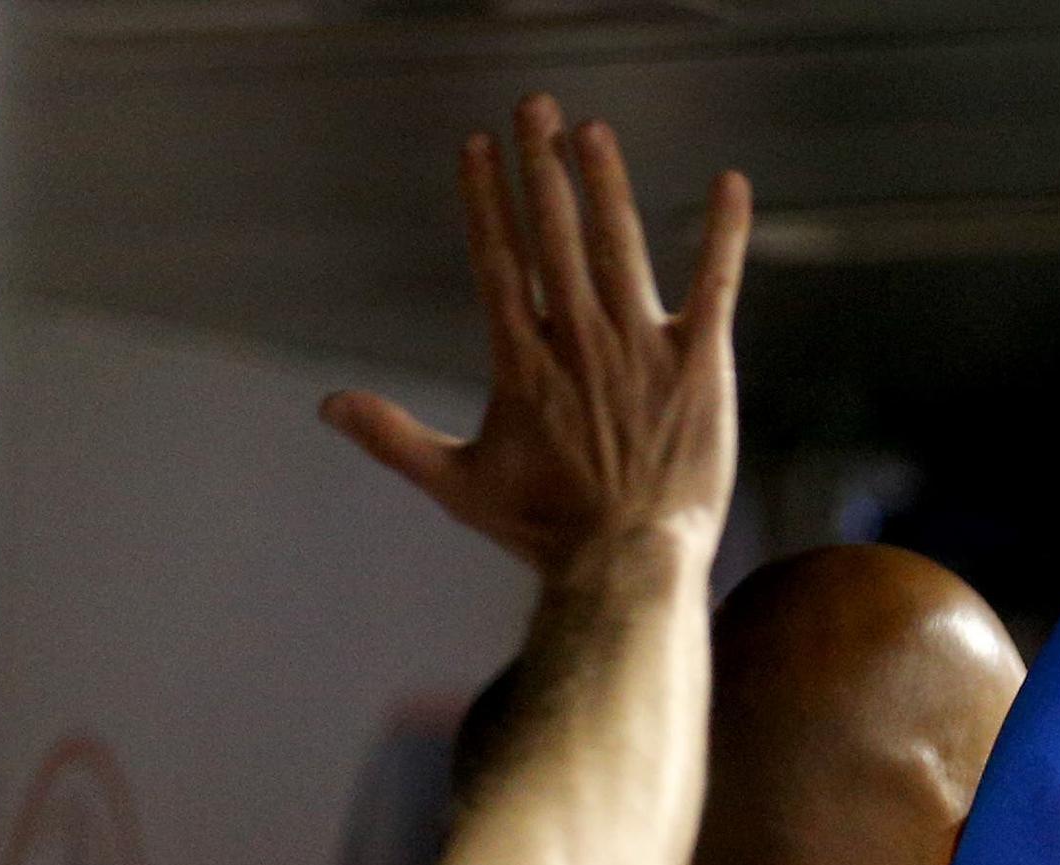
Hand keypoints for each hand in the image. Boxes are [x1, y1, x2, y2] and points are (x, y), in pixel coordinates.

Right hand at [323, 97, 747, 578]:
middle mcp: (579, 339)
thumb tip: (328, 405)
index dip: (487, 200)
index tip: (478, 148)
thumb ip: (394, 437)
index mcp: (523, 360)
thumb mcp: (459, 485)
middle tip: (535, 106)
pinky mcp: (700, 364)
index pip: (499, 259)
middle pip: (554, 234)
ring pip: (621, 245)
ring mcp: (642, 347)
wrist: (630, 563)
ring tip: (591, 129)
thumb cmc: (547, 532)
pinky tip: (731, 183)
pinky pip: (716, 284)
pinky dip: (724, 233)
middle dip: (542, 165)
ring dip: (605, 182)